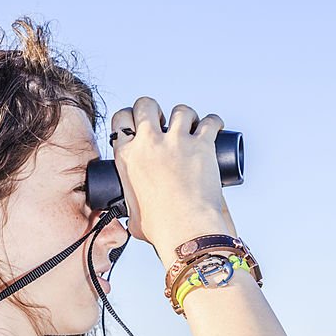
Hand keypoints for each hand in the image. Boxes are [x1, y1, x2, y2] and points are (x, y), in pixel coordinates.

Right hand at [110, 97, 232, 252]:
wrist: (186, 231)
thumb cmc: (161, 228)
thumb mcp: (134, 216)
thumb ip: (131, 210)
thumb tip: (131, 219)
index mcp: (127, 157)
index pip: (121, 120)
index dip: (131, 118)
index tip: (139, 125)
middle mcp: (149, 143)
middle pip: (146, 104)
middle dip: (155, 109)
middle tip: (164, 123)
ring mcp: (176, 142)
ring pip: (180, 110)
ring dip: (187, 117)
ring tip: (192, 128)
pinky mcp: (202, 145)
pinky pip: (210, 121)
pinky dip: (213, 122)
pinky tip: (215, 127)